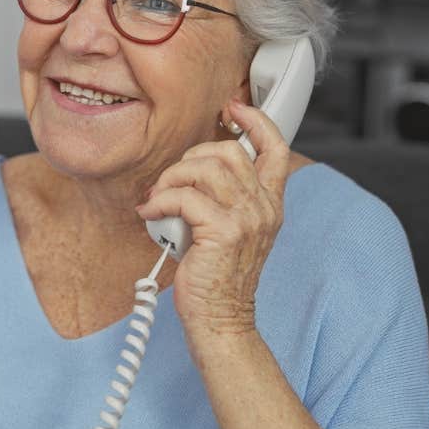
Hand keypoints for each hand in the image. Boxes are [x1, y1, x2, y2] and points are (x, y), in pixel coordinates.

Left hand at [135, 100, 289, 343]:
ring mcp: (247, 218)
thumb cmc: (217, 278)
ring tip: (159, 198)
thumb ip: (223, 200)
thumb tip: (188, 174)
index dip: (255, 121)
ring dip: (172, 178)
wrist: (221, 320)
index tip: (232, 109)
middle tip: (172, 180)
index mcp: (269, 204)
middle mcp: (264, 207)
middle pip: (228, 151)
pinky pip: (183, 197)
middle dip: (190, 156)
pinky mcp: (223, 231)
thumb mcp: (231, 231)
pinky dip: (159, 201)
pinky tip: (151, 213)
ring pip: (204, 168)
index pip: (276, 148)